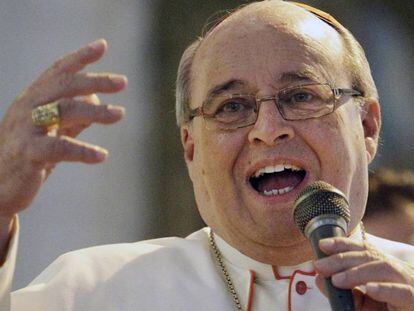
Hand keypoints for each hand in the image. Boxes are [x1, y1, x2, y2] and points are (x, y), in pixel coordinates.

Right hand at [0, 39, 126, 223]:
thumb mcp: (51, 130)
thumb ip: (73, 116)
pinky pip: (59, 148)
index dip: (80, 57)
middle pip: (64, 85)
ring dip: (96, 112)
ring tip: (120, 114)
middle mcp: (28, 108)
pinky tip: (102, 156)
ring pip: (64, 111)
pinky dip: (83, 150)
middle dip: (95, 80)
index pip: (57, 72)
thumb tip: (99, 101)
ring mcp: (26, 129)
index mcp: (34, 99)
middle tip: (123, 82)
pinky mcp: (28, 153)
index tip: (103, 45)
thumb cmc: (28, 154)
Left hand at [314, 237, 413, 310]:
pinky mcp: (413, 298)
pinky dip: (384, 289)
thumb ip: (344, 292)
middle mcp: (395, 269)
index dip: (342, 244)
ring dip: (356, 273)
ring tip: (336, 280)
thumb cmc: (390, 308)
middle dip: (341, 259)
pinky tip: (370, 289)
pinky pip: (401, 292)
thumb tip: (319, 279)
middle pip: (367, 257)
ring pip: (381, 269)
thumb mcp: (363, 302)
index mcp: (383, 266)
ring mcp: (407, 282)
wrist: (412, 310)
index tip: (322, 244)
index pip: (362, 249)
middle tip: (319, 266)